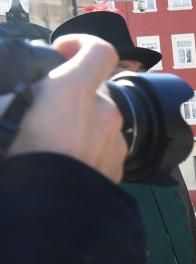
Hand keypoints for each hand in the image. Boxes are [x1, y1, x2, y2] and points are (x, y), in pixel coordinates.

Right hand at [8, 35, 125, 181]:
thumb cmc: (21, 161)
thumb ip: (16, 95)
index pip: (99, 51)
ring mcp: (115, 144)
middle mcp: (104, 114)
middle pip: (93, 93)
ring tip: (47, 145)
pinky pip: (102, 152)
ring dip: (78, 128)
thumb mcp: (7, 113)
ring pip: (98, 125)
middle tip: (38, 112)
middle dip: (69, 98)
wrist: (49, 218)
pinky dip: (86, 153)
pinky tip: (62, 166)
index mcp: (75, 91)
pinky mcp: (117, 171)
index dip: (81, 44)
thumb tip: (12, 97)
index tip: (62, 50)